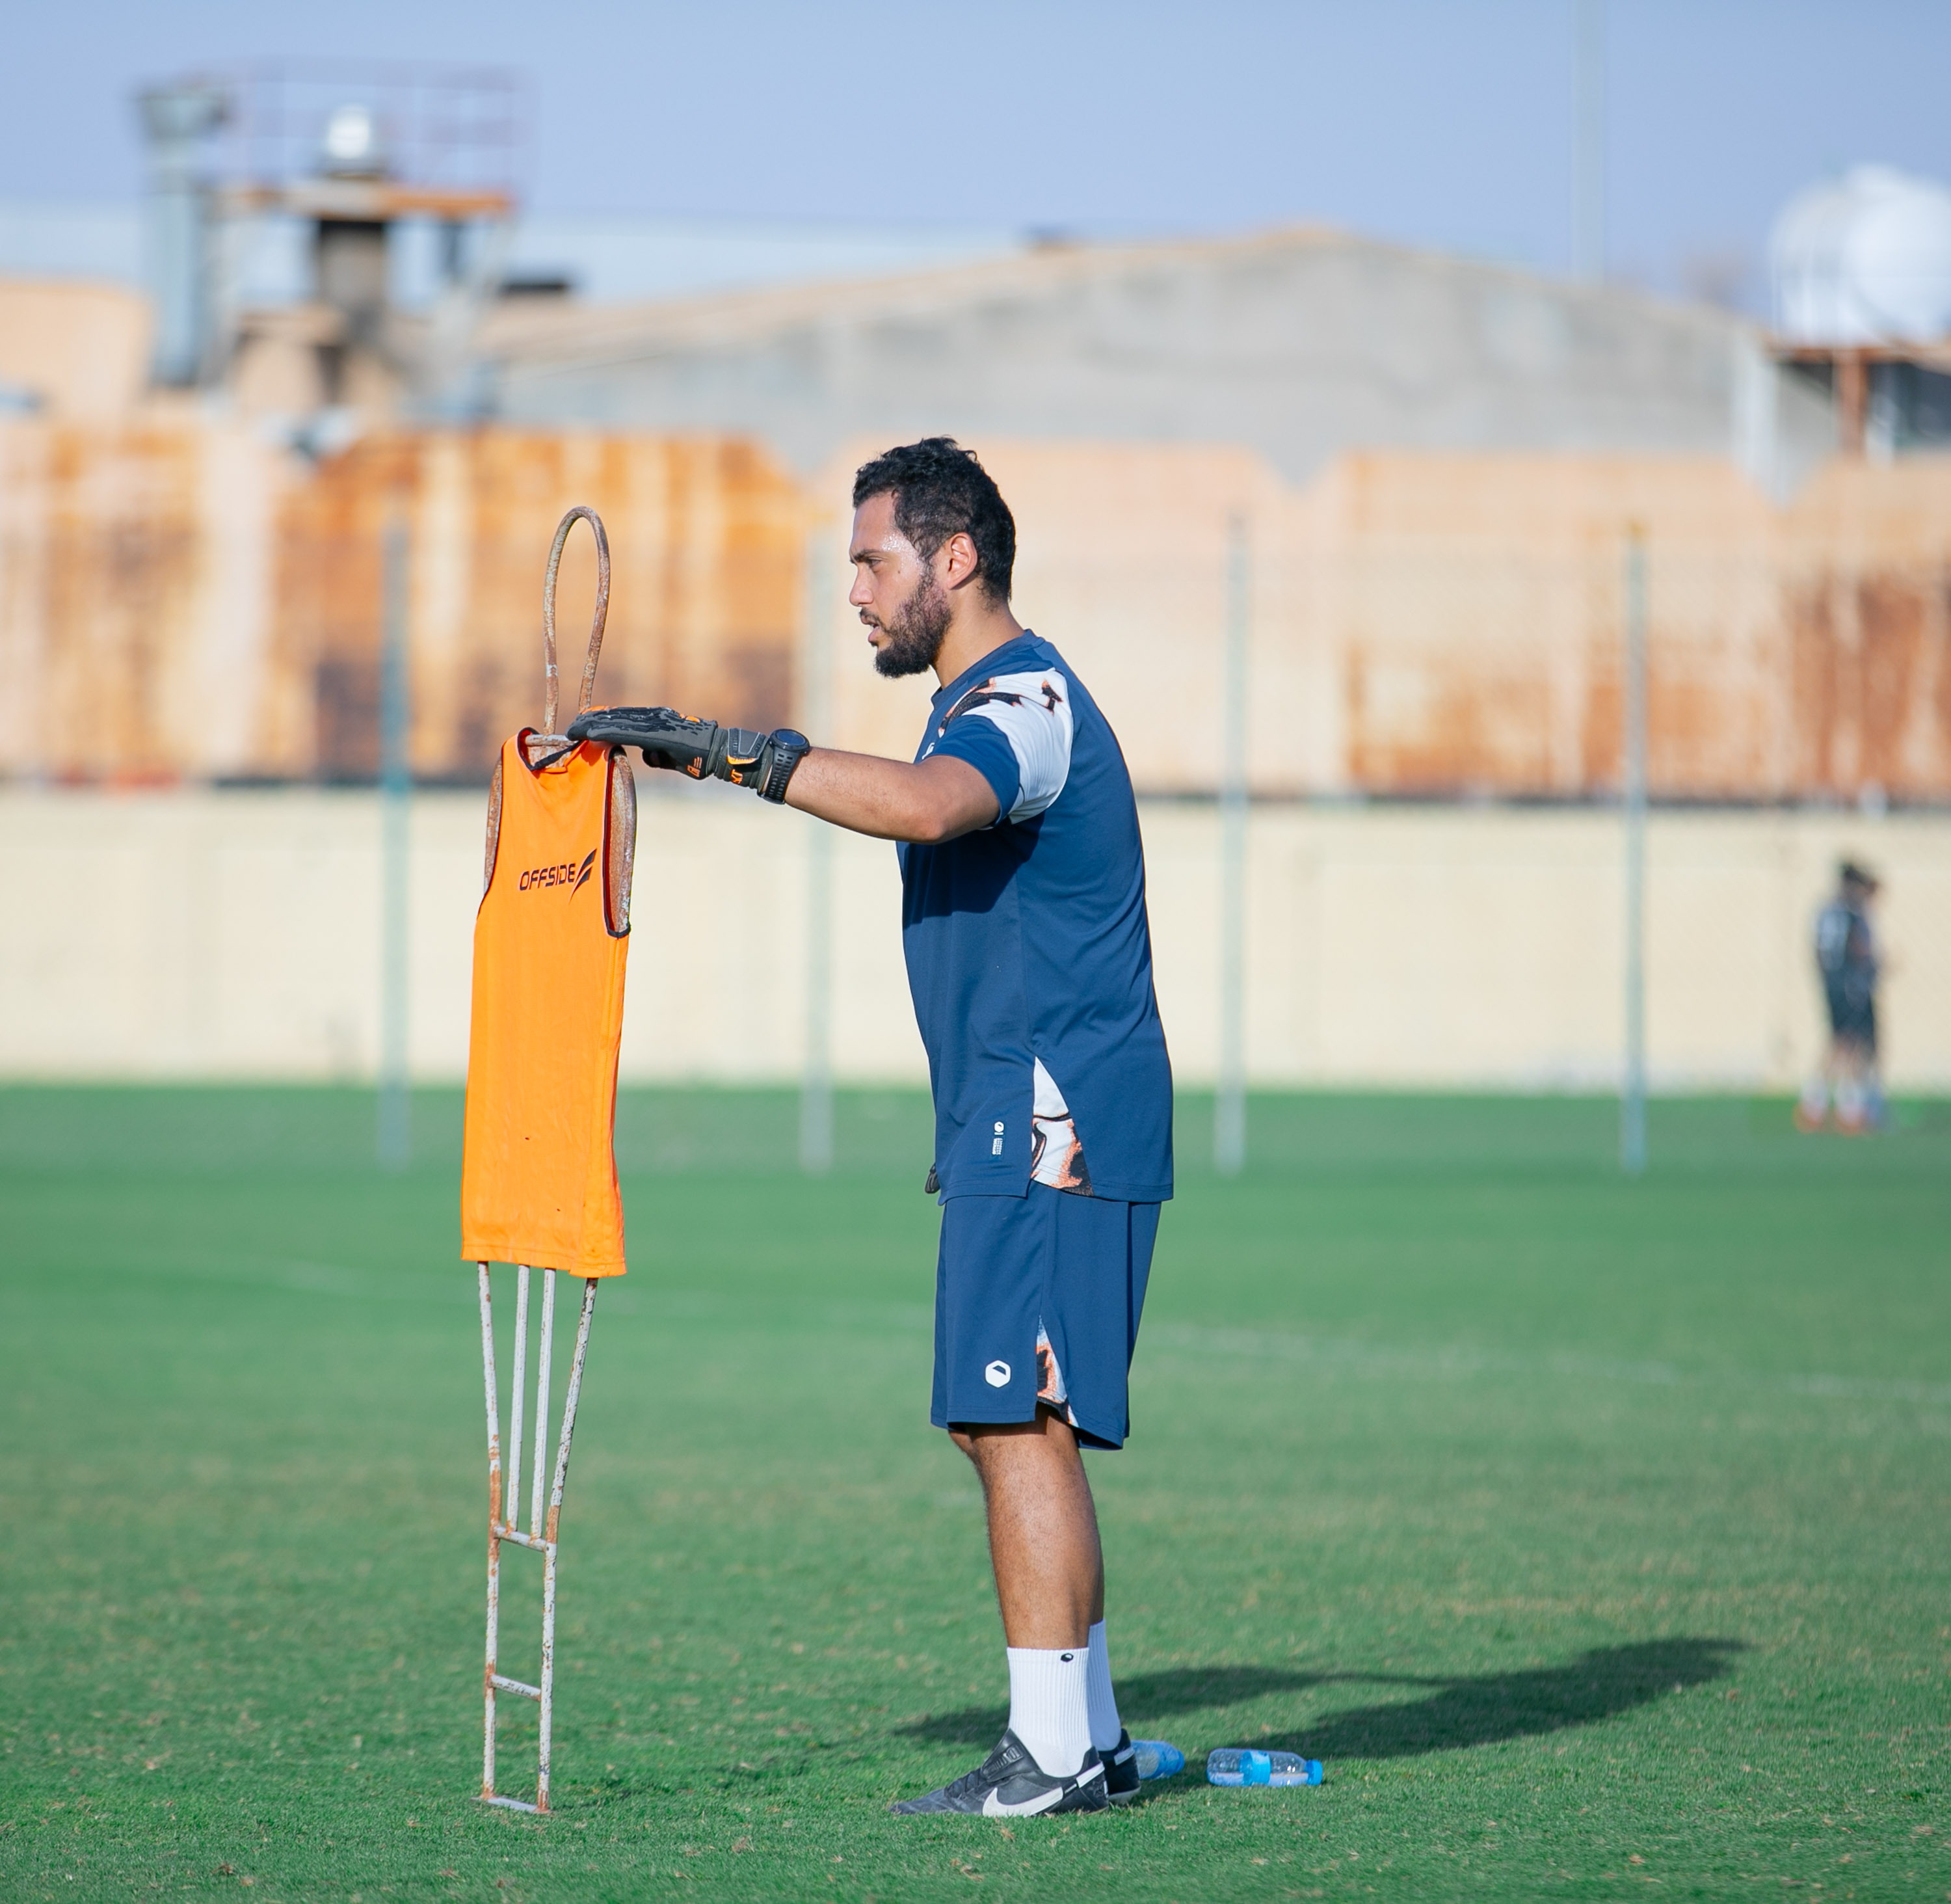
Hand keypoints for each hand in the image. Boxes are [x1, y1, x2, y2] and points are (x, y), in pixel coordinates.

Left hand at [567, 706, 803, 797]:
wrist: (719, 753)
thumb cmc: (699, 758)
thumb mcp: (671, 756)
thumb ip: (657, 754)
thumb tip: (645, 756)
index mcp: (656, 723)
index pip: (623, 719)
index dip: (602, 722)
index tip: (583, 726)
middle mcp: (653, 718)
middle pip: (615, 716)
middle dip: (591, 721)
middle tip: (570, 727)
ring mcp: (653, 723)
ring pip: (616, 721)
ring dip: (592, 726)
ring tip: (572, 730)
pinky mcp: (654, 732)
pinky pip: (625, 731)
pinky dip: (605, 731)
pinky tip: (588, 734)